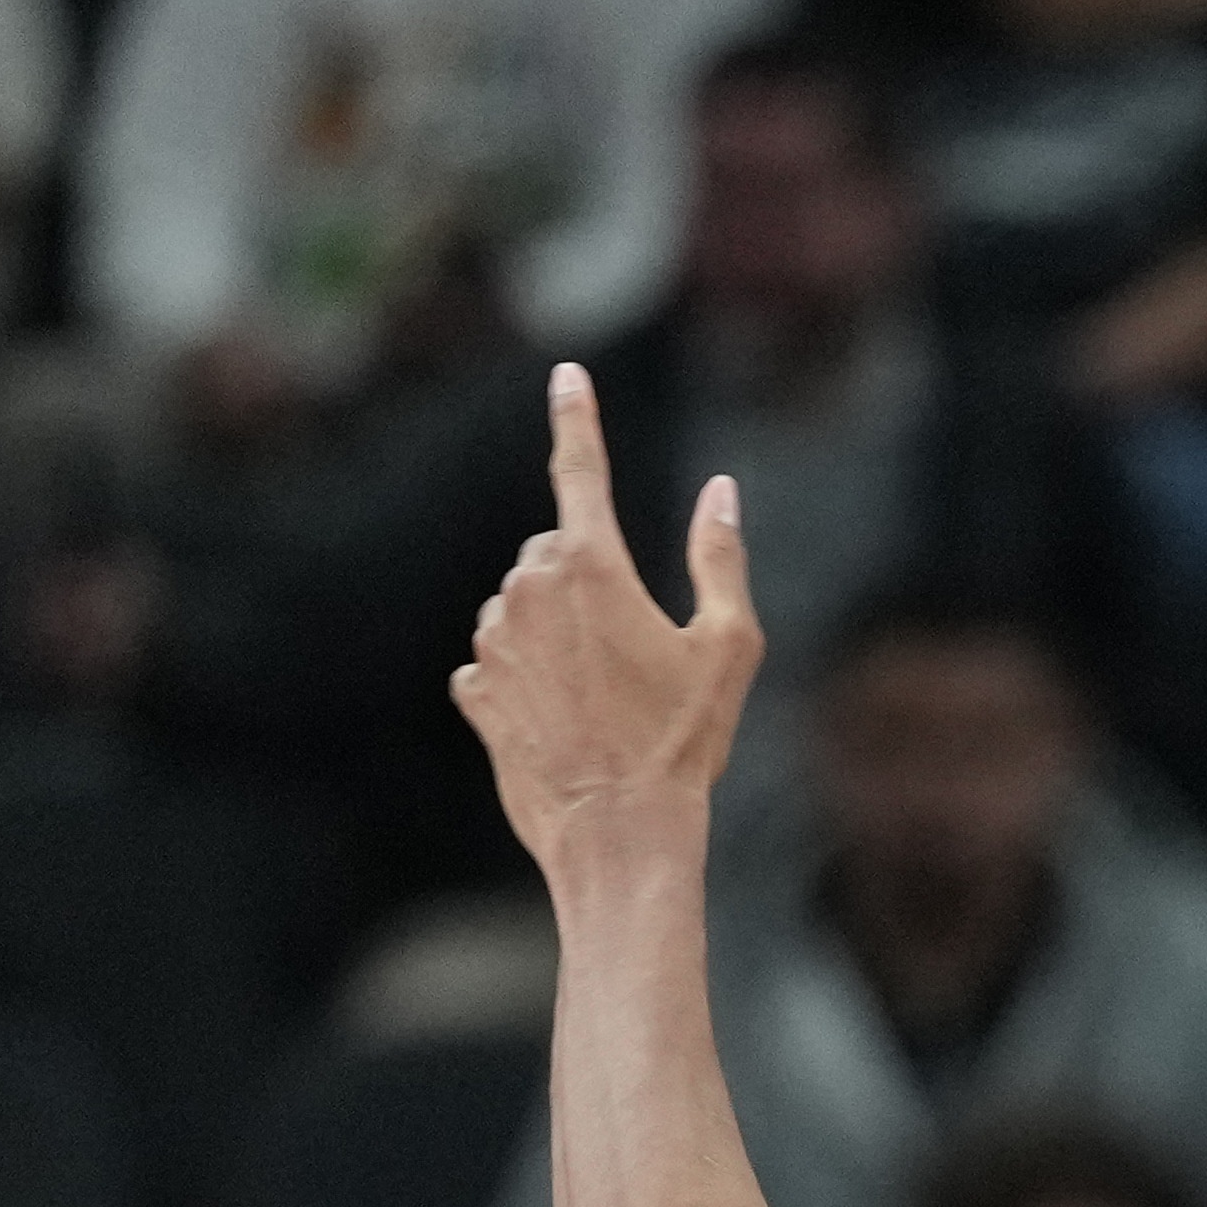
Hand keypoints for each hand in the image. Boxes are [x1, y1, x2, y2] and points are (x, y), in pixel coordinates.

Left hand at [452, 366, 759, 876]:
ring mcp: (492, 642)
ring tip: (606, 698)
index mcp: (591, 566)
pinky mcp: (475, 690)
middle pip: (558, 551)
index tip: (566, 373)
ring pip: (525, 605)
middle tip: (641, 653)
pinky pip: (500, 660)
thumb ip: (721, 557)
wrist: (618, 832)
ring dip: (560, 632)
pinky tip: (567, 719)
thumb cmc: (683, 740)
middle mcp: (528, 591)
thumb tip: (721, 492)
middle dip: (593, 582)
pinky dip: (530, 676)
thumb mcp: (730, 646)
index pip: (581, 468)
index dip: (577, 415)